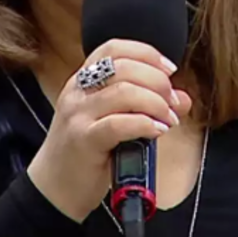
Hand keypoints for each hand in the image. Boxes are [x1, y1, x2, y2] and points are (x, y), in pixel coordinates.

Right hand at [27, 40, 192, 221]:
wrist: (54, 188)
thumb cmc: (88, 151)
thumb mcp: (116, 120)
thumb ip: (147, 105)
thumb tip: (183, 98)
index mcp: (84, 79)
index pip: (115, 48)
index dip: (147, 53)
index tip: (169, 70)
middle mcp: (78, 91)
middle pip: (125, 67)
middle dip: (158, 81)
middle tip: (172, 102)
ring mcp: (78, 115)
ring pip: (124, 92)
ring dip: (156, 103)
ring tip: (168, 119)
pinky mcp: (83, 140)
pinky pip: (119, 123)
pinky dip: (145, 124)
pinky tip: (157, 131)